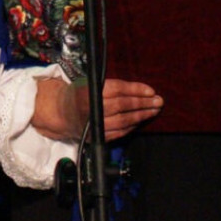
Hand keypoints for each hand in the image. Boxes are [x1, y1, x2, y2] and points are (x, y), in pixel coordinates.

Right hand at [33, 77, 161, 140]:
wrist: (62, 113)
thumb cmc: (80, 94)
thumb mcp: (90, 83)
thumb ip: (109, 86)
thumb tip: (140, 90)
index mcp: (89, 92)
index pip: (118, 89)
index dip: (136, 90)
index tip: (151, 90)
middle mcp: (92, 108)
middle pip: (123, 105)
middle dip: (143, 103)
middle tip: (158, 101)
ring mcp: (95, 124)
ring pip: (124, 121)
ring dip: (141, 116)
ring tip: (154, 111)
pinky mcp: (97, 136)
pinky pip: (120, 132)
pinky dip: (132, 127)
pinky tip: (140, 121)